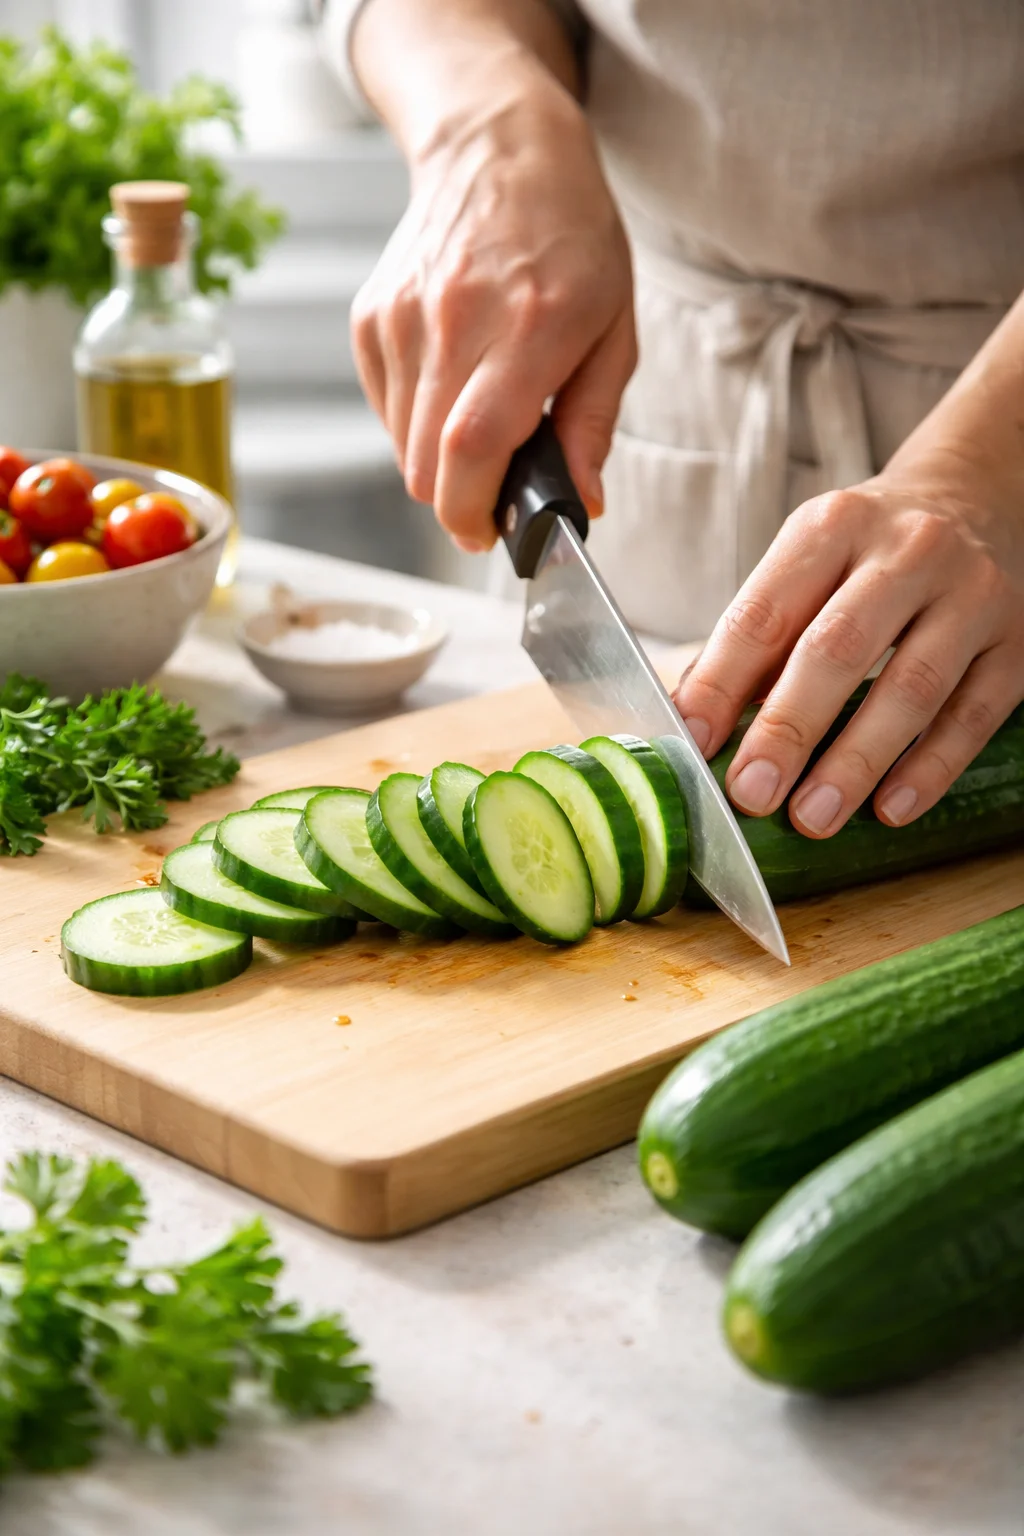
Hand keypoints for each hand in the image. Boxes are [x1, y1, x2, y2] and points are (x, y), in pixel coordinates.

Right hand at [350, 83, 635, 550]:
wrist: (500, 151)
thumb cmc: (572, 241)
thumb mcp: (615, 331)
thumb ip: (594, 425)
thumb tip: (583, 504)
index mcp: (528, 330)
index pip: (471, 447)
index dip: (472, 511)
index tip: (488, 534)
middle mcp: (454, 323)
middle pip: (427, 465)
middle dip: (460, 502)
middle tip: (497, 489)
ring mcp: (402, 319)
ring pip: (402, 448)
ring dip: (439, 462)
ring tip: (481, 418)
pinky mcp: (371, 319)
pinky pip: (386, 411)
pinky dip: (415, 424)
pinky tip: (452, 385)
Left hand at [672, 451, 1023, 836]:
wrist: (983, 495)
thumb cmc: (871, 551)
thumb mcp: (808, 561)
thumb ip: (757, 637)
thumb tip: (696, 722)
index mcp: (832, 527)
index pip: (764, 613)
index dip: (722, 682)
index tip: (692, 743)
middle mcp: (906, 551)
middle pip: (837, 648)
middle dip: (788, 728)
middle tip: (752, 793)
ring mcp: (970, 594)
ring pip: (911, 687)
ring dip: (856, 761)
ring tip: (813, 816)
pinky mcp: (1016, 642)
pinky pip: (972, 715)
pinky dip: (929, 767)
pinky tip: (891, 808)